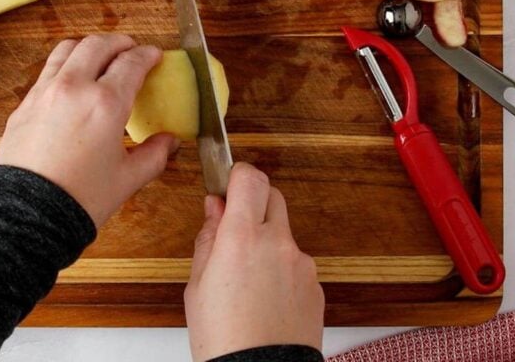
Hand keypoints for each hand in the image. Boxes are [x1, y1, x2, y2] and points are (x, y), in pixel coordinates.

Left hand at [0, 33, 178, 227]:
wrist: (27, 216)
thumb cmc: (80, 199)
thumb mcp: (127, 179)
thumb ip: (154, 155)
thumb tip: (169, 142)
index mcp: (106, 103)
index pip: (132, 62)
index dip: (148, 55)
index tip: (155, 56)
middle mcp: (74, 88)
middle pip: (98, 45)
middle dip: (119, 42)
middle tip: (131, 49)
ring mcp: (45, 92)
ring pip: (67, 49)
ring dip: (89, 47)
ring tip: (100, 57)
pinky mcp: (25, 104)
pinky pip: (48, 70)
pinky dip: (65, 65)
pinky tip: (73, 81)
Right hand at [184, 163, 323, 360]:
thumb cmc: (223, 339)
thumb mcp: (198, 285)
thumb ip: (209, 238)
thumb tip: (215, 208)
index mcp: (242, 238)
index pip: (250, 178)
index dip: (238, 175)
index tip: (228, 185)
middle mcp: (277, 243)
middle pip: (273, 196)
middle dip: (254, 203)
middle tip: (235, 229)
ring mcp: (301, 264)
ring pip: (284, 233)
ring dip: (268, 241)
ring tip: (248, 281)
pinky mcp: (316, 285)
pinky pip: (296, 263)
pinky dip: (282, 270)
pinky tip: (267, 298)